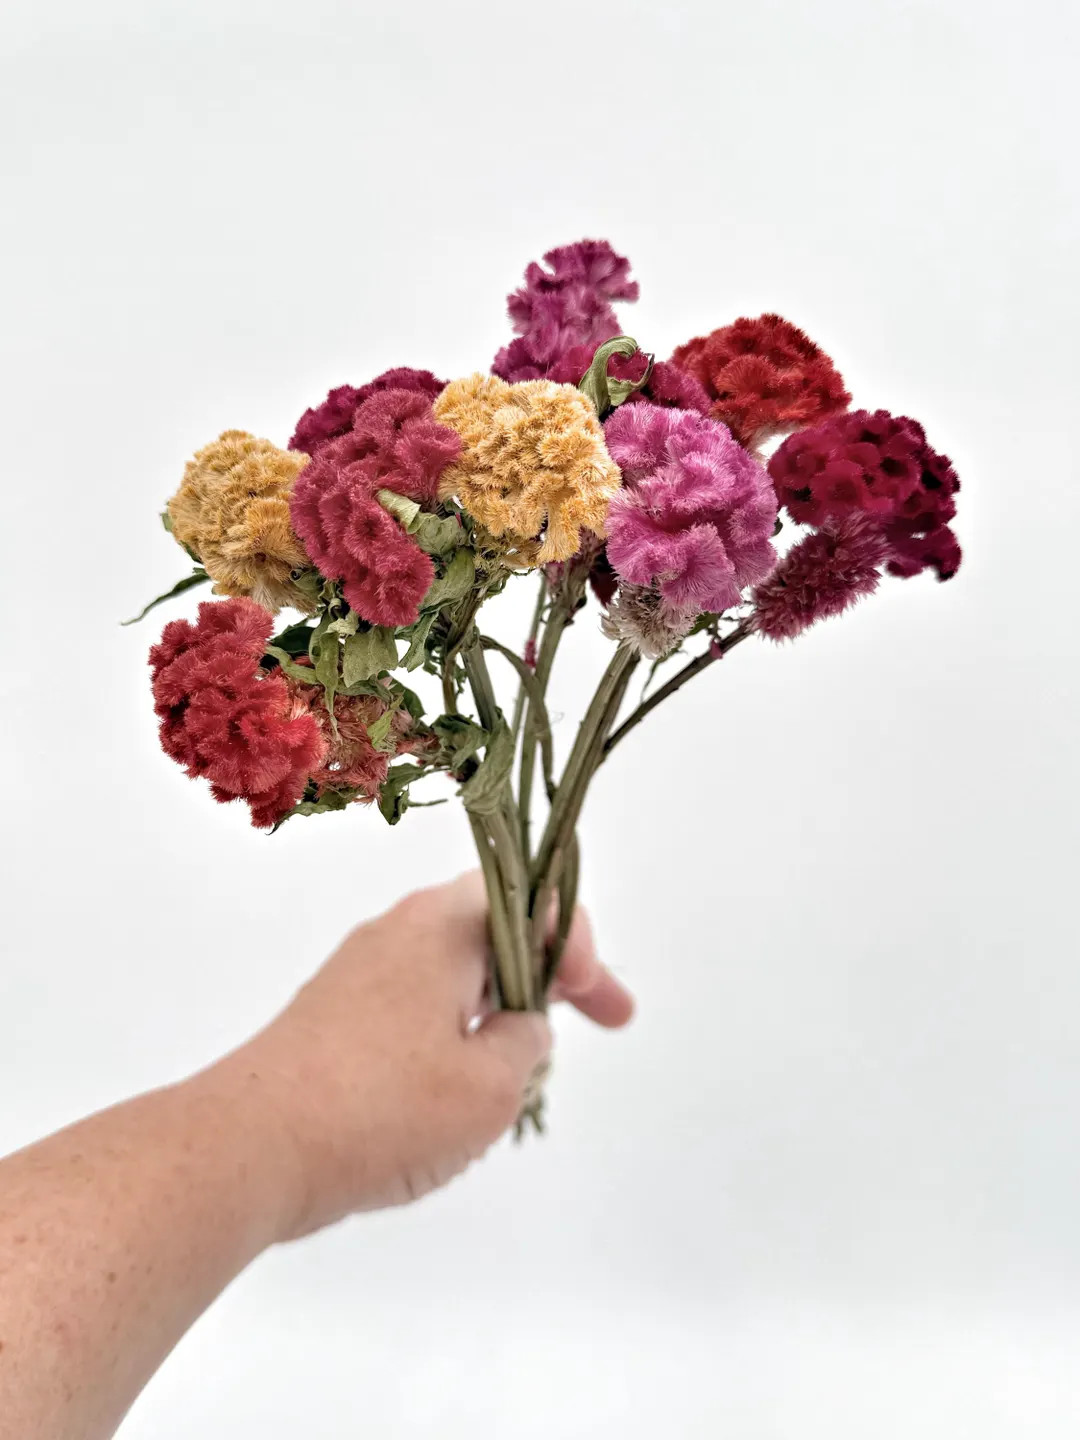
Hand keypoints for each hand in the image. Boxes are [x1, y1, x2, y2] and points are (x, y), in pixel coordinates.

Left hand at [225, 872, 633, 1236]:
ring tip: (526, 1075)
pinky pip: (414, 1011)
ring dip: (501, 1011)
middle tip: (606, 1019)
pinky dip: (454, 1038)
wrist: (246, 1148)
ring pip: (453, 975)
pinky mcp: (331, 1020)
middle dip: (553, 974)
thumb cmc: (380, 1109)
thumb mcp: (489, 1087)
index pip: (529, 897)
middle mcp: (397, 933)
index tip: (598, 1002)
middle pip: (495, 930)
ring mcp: (358, 976)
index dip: (579, 943)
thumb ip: (526, 1045)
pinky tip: (457, 1098)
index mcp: (441, 926)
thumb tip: (519, 1027)